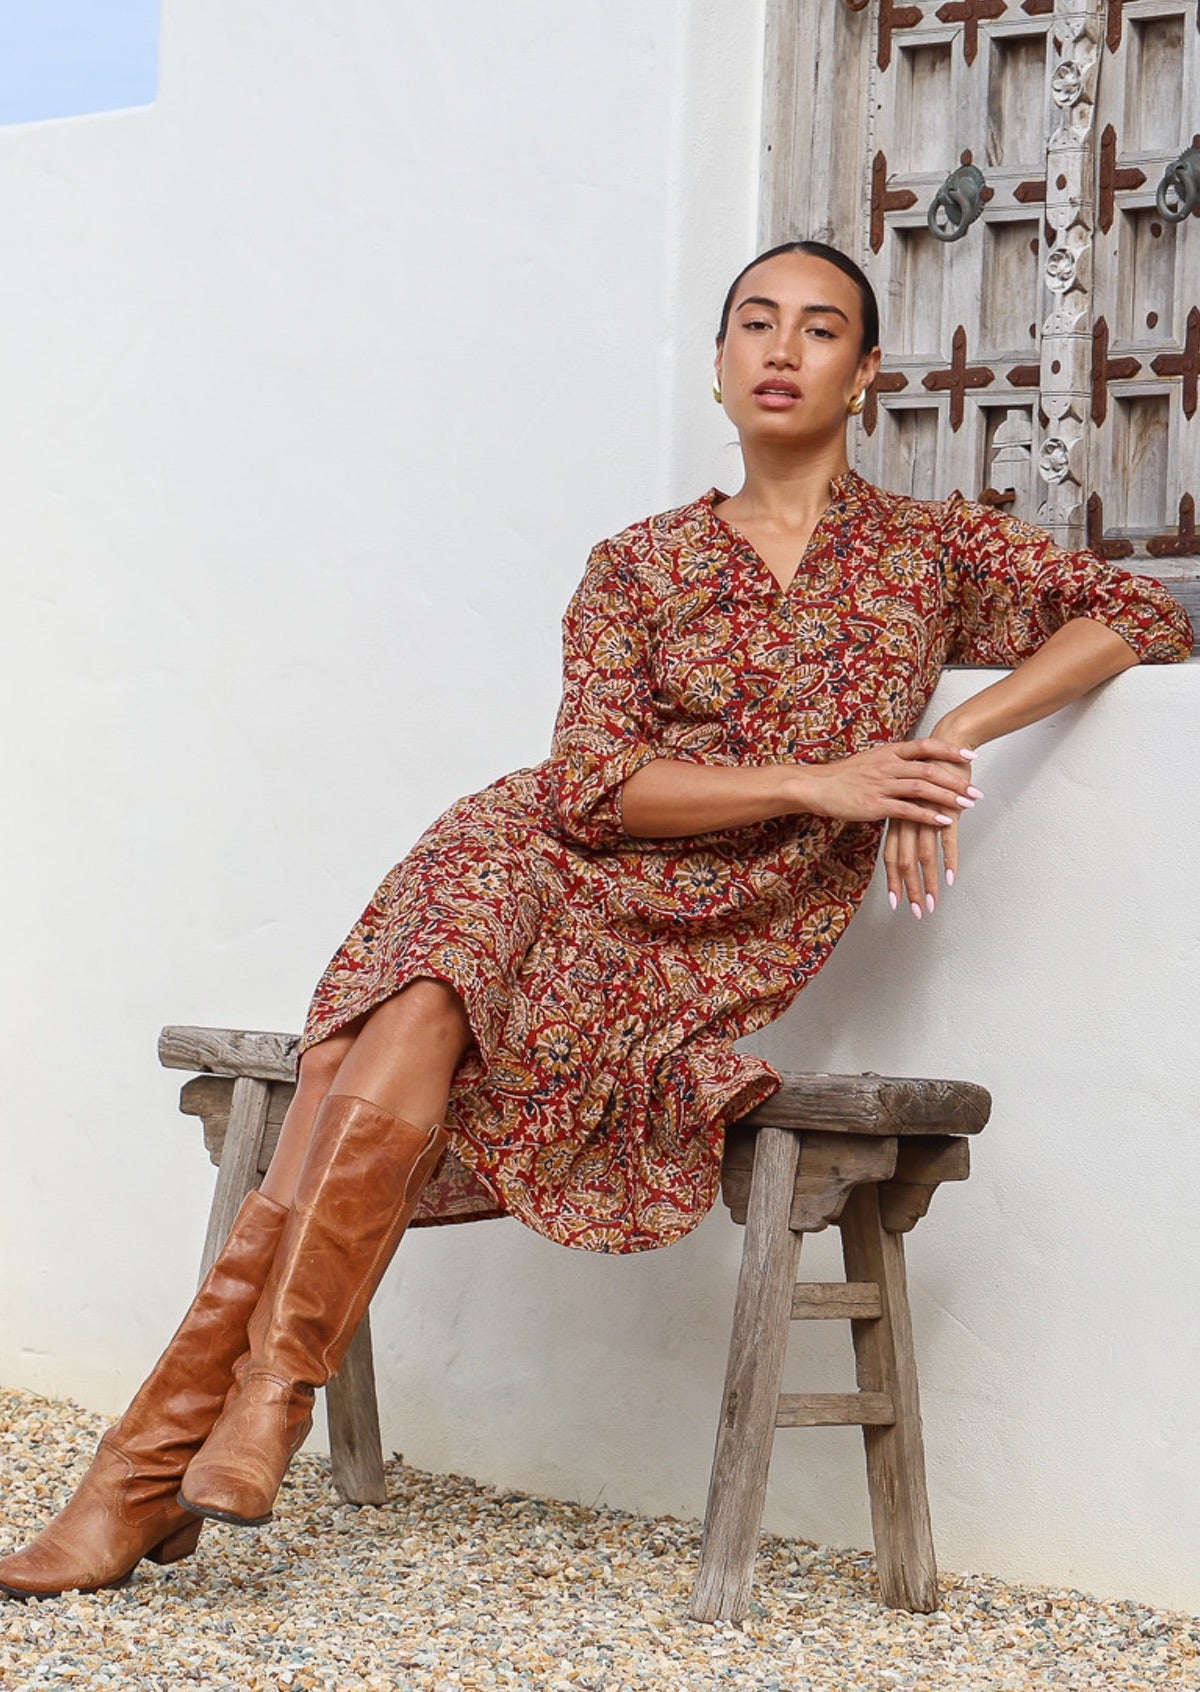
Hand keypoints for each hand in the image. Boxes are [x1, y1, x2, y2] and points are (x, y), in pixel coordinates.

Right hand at [801, 737, 979, 826]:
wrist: (816, 786)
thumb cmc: (843, 775)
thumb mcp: (872, 759)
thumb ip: (894, 760)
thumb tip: (914, 759)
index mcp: (889, 751)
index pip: (926, 745)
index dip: (949, 749)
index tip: (970, 755)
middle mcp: (888, 765)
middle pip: (929, 769)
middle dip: (956, 780)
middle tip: (976, 790)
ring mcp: (882, 785)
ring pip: (922, 788)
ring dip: (948, 796)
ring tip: (967, 804)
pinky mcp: (875, 805)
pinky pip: (907, 810)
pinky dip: (928, 816)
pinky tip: (944, 821)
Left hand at [883, 724, 980, 915]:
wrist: (945, 743)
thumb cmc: (930, 770)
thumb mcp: (913, 798)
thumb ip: (909, 819)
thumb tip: (909, 842)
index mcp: (897, 817)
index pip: (892, 855)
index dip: (893, 880)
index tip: (896, 902)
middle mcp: (907, 818)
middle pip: (904, 861)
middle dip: (910, 889)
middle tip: (915, 912)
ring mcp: (926, 815)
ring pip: (923, 856)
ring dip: (928, 882)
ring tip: (932, 903)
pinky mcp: (946, 809)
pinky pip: (945, 840)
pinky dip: (948, 860)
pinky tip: (949, 878)